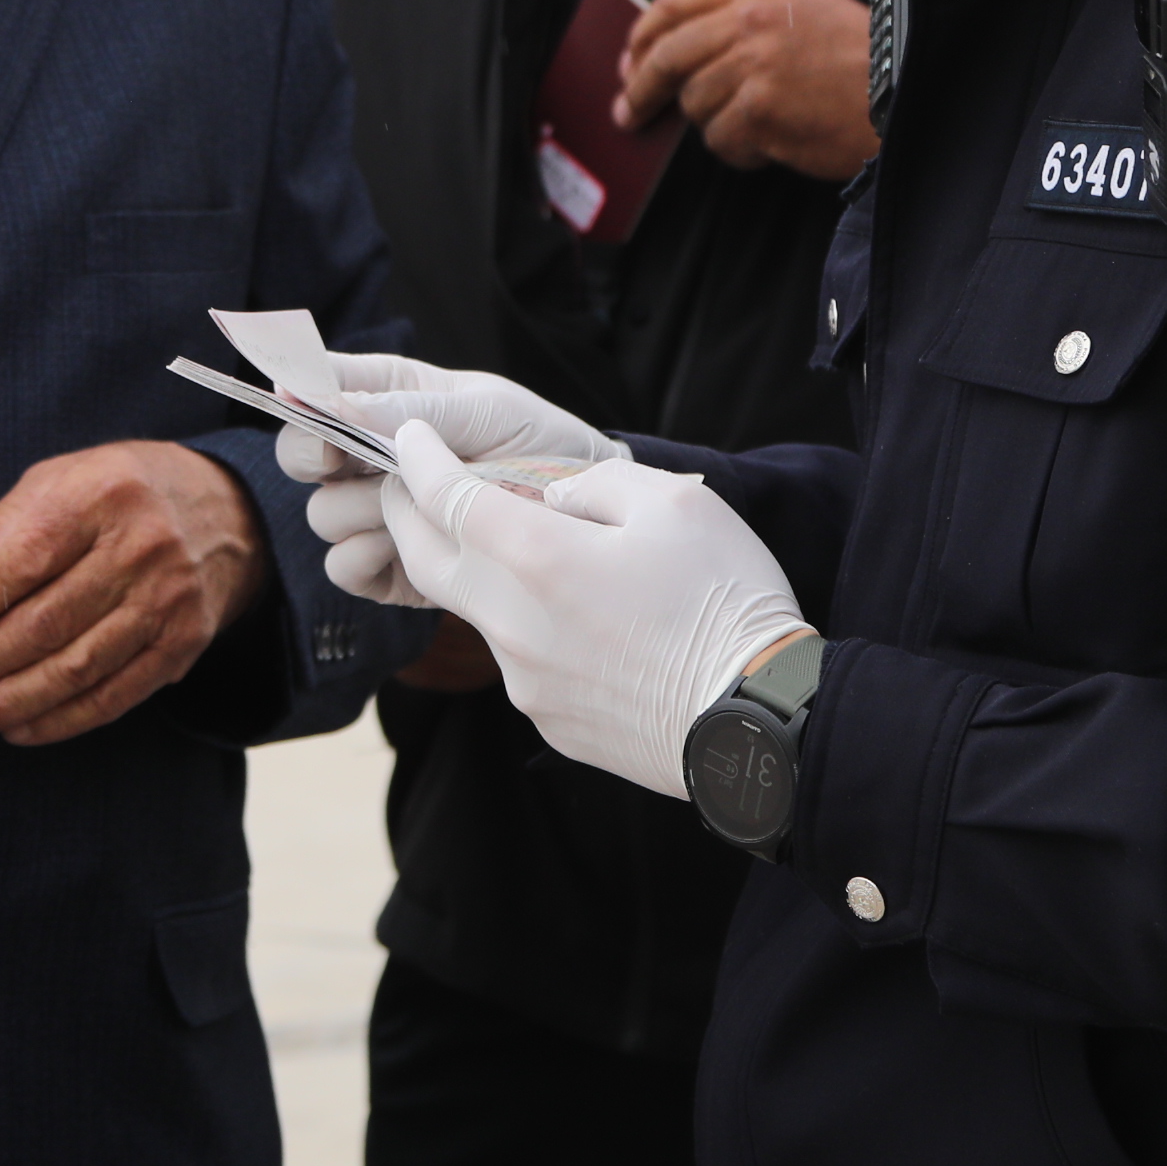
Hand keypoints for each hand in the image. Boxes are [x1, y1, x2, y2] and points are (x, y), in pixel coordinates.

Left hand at [0, 440, 268, 744]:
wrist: (225, 511)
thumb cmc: (119, 494)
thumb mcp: (61, 480)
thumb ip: (6, 527)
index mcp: (100, 495)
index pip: (26, 557)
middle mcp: (140, 548)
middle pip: (48, 622)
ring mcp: (166, 601)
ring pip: (78, 668)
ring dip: (13, 701)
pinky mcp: (183, 644)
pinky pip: (114, 696)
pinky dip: (62, 719)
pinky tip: (19, 728)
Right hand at [274, 355, 625, 603]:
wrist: (582, 514)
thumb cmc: (538, 441)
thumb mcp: (485, 410)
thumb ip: (411, 410)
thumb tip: (331, 399)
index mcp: (389, 399)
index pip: (316, 387)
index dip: (299, 394)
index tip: (301, 402)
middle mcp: (370, 454)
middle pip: (299, 456)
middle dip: (315, 458)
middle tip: (348, 460)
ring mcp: (376, 512)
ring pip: (322, 515)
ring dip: (361, 511)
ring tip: (420, 507)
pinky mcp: (389, 566)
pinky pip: (343, 568)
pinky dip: (366, 559)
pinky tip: (408, 548)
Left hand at [374, 423, 809, 798]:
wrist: (759, 726)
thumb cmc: (728, 604)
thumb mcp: (678, 503)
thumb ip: (597, 484)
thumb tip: (554, 499)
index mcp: (541, 559)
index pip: (445, 499)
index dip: (419, 461)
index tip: (409, 439)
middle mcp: (515, 624)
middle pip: (428, 561)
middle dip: (406, 517)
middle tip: (406, 486)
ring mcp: (527, 681)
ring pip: (480, 613)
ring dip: (482, 575)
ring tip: (528, 551)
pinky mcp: (549, 721)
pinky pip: (522, 660)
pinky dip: (530, 627)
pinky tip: (581, 621)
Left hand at [621, 0, 872, 178]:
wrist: (904, 91)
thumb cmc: (856, 55)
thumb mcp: (798, 6)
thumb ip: (739, 13)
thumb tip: (672, 48)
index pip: (675, 0)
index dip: (644, 32)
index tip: (632, 58)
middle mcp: (750, 21)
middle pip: (667, 53)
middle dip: (640, 87)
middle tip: (629, 110)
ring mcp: (754, 66)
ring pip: (694, 103)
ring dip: (716, 120)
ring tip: (757, 120)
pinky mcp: (760, 111)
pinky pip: (721, 139)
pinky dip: (740, 149)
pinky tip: (771, 140)